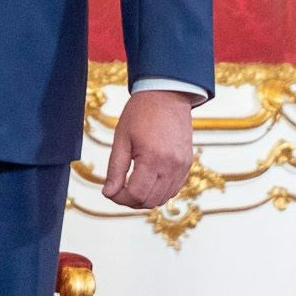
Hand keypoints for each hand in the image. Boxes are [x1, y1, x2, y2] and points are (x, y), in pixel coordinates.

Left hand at [102, 89, 194, 208]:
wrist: (166, 95)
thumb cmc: (142, 112)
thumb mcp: (122, 138)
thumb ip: (115, 169)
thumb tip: (108, 193)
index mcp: (153, 158)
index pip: (136, 195)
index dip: (120, 198)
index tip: (110, 191)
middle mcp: (171, 166)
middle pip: (150, 201)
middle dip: (131, 200)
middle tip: (119, 189)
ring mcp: (182, 166)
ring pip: (163, 199)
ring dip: (146, 197)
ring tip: (132, 183)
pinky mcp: (187, 164)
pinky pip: (174, 189)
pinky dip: (159, 191)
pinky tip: (148, 179)